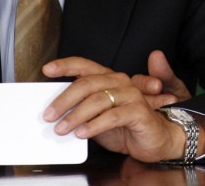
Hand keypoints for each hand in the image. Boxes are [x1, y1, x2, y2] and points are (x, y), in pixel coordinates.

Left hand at [42, 57, 190, 162]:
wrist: (157, 139)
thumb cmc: (126, 126)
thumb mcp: (98, 117)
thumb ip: (82, 110)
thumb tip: (57, 110)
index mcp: (109, 79)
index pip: (85, 66)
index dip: (66, 65)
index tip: (47, 69)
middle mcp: (120, 82)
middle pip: (87, 83)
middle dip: (64, 99)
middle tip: (49, 115)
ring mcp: (131, 95)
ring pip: (98, 100)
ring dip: (76, 115)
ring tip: (62, 128)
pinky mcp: (138, 111)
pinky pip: (112, 116)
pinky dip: (94, 125)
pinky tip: (82, 133)